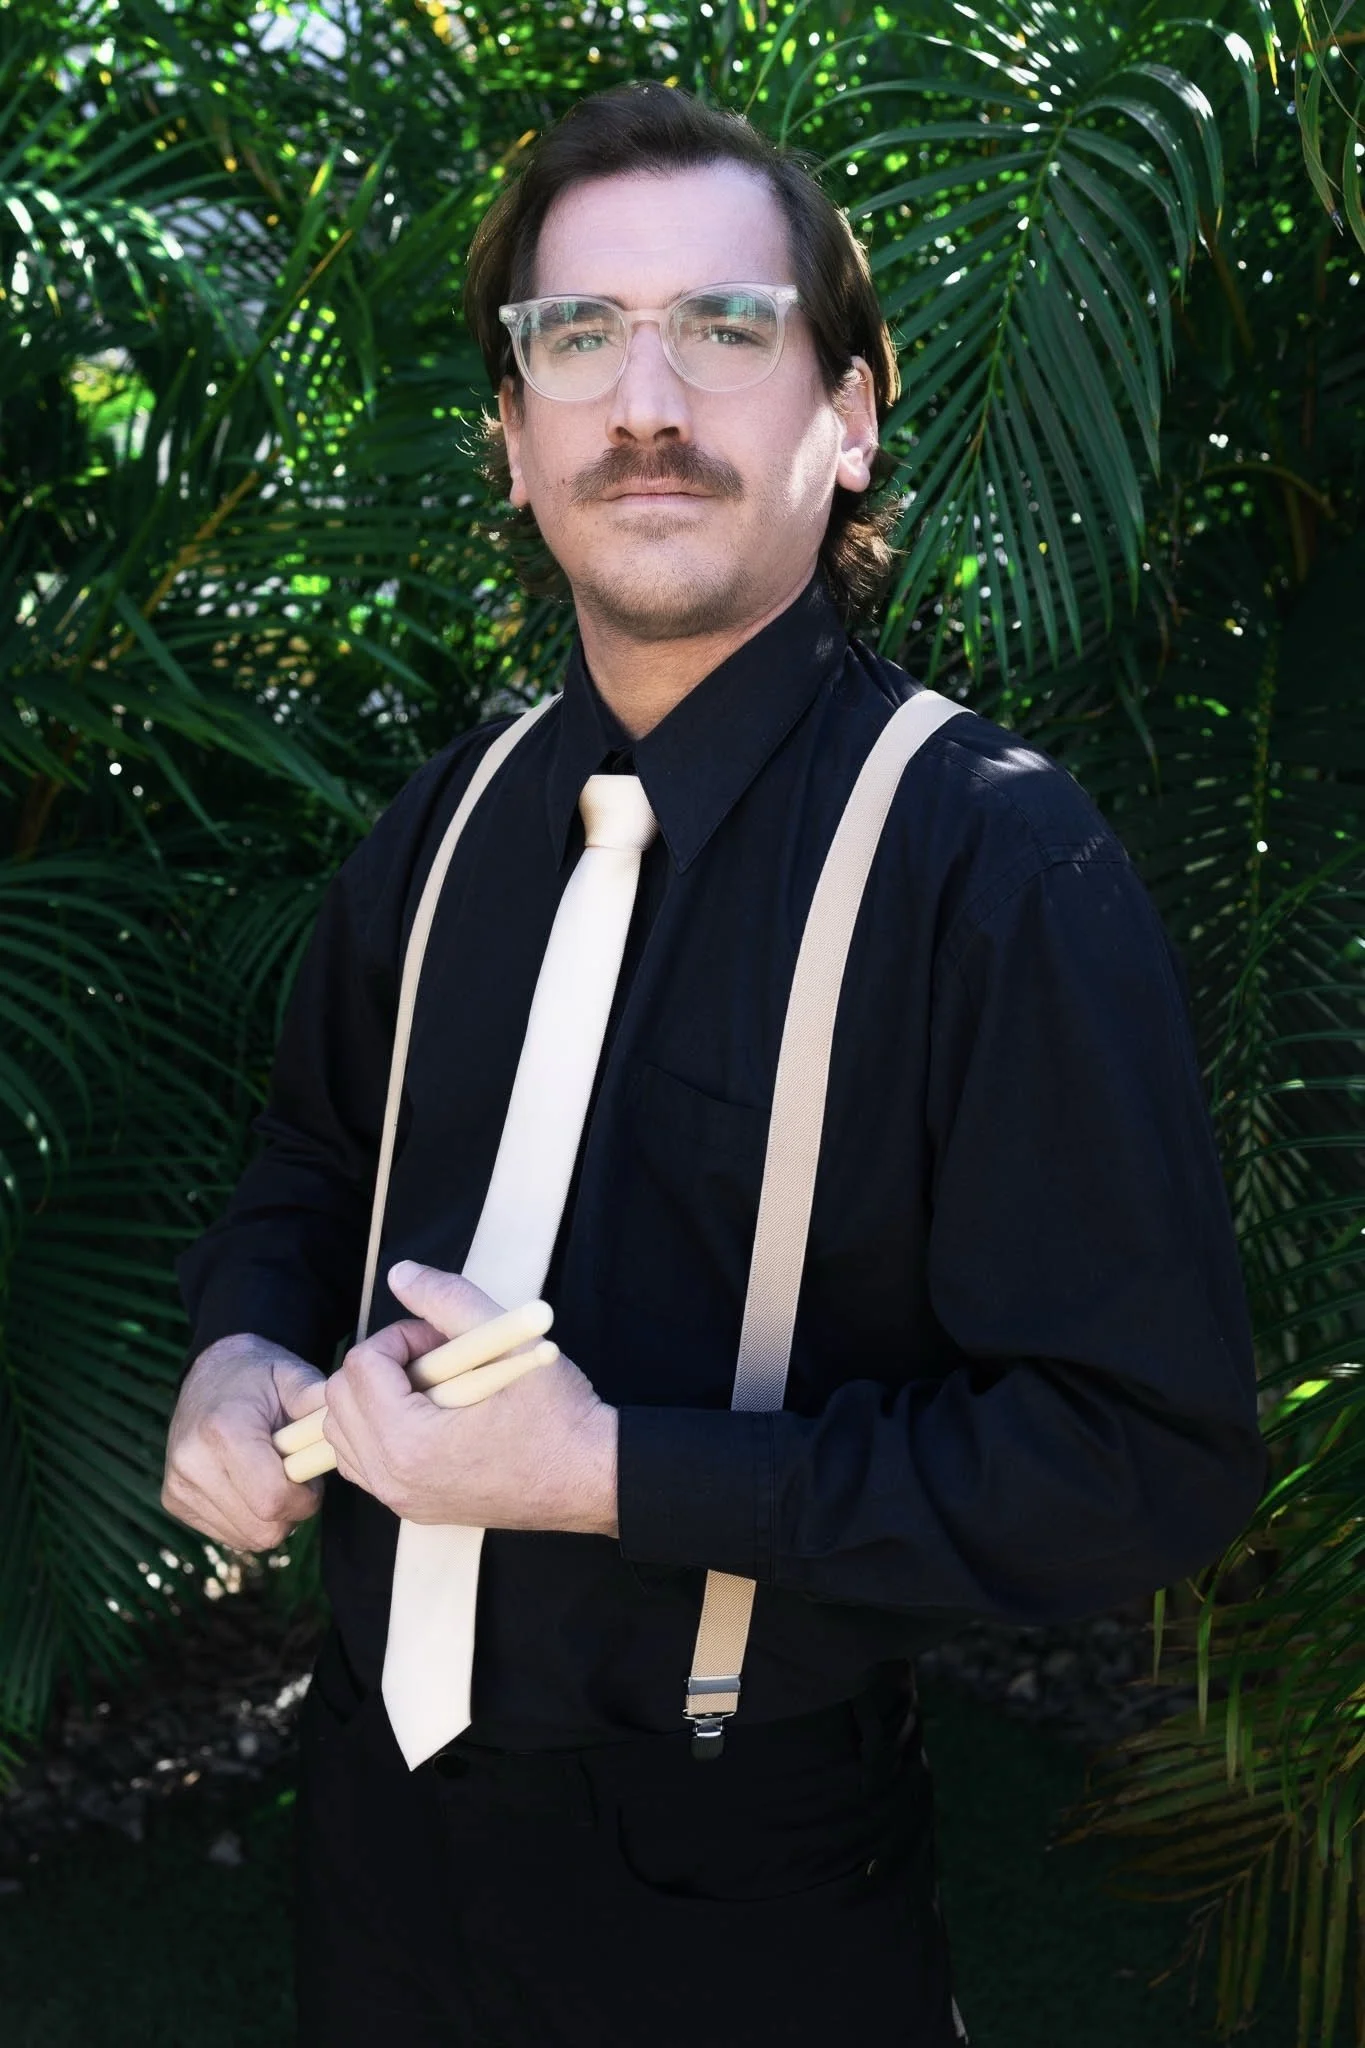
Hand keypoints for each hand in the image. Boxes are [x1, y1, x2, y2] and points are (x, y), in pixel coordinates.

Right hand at [162, 1335, 327, 1552]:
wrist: (212, 1372)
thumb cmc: (262, 1378)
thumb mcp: (295, 1378)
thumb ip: (319, 1404)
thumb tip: (346, 1426)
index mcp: (224, 1430)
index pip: (273, 1500)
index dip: (305, 1498)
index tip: (311, 1475)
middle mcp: (192, 1462)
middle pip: (263, 1528)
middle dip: (292, 1510)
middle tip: (295, 1475)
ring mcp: (178, 1485)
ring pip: (248, 1538)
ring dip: (272, 1516)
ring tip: (271, 1475)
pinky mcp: (174, 1501)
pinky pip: (229, 1535)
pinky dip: (250, 1519)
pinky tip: (250, 1484)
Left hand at [321, 1262, 618, 1536]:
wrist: (590, 1478)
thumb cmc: (557, 1415)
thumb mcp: (510, 1342)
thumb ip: (449, 1299)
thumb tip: (400, 1274)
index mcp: (410, 1442)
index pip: (361, 1367)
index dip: (400, 1338)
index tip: (442, 1340)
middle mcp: (393, 1478)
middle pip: (340, 1400)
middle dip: (381, 1366)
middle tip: (435, 1359)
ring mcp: (400, 1499)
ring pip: (343, 1433)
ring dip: (374, 1399)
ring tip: (430, 1387)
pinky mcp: (412, 1508)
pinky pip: (363, 1462)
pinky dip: (377, 1431)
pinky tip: (424, 1416)